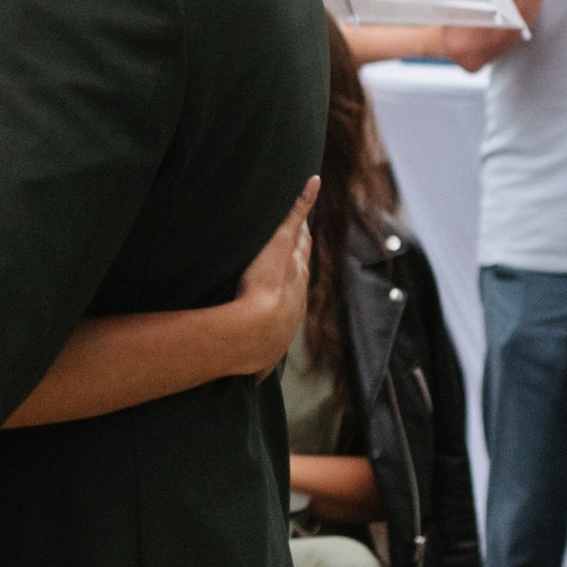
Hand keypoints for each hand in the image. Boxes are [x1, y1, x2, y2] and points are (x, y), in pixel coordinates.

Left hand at [228, 176, 318, 373]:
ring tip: (306, 207)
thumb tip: (257, 385)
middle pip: (304, 260)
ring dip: (302, 225)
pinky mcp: (284, 243)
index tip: (299, 268)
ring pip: (300, 241)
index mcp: (295, 305)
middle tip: (307, 232)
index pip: (300, 284)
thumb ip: (262, 367)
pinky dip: (304, 199)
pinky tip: (311, 181)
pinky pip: (296, 216)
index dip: (300, 275)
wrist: (256, 331)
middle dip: (305, 248)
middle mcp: (299, 283)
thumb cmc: (254, 346)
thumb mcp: (263, 358)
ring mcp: (293, 263)